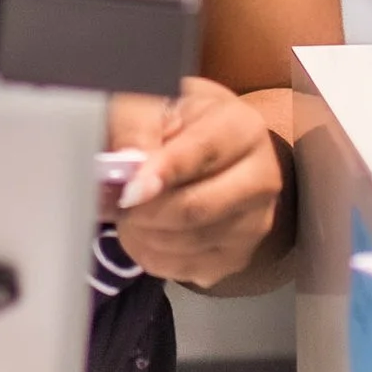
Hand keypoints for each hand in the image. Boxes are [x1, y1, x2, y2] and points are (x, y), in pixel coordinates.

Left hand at [104, 78, 286, 288]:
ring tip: (120, 211)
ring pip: (191, 242)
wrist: (198, 142)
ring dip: (143, 233)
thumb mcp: (149, 103)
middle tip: (110, 201)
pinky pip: (189, 268)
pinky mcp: (239, 255)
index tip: (130, 188)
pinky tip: (138, 231)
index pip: (202, 152)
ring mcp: (255, 221)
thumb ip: (136, 124)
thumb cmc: (169, 117)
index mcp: (242, 128)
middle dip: (144, 210)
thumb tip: (128, 159)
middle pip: (198, 207)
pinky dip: (153, 255)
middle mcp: (261, 177)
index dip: (163, 172)